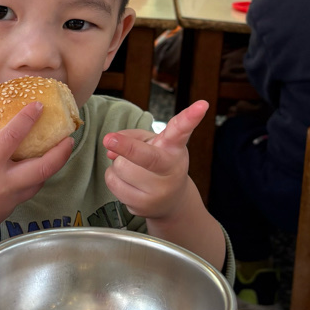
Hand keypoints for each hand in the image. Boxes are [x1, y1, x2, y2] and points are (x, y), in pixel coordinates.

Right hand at [0, 102, 73, 253]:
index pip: (13, 137)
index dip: (28, 119)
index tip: (39, 106)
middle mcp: (2, 185)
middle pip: (43, 168)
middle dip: (61, 152)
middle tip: (69, 137)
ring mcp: (7, 201)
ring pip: (39, 182)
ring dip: (51, 166)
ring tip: (58, 151)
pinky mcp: (6, 212)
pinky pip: (27, 192)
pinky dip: (35, 178)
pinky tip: (34, 167)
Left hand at [103, 101, 207, 219]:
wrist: (172, 201)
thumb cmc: (160, 162)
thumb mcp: (152, 142)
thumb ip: (132, 136)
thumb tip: (110, 150)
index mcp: (175, 147)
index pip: (181, 130)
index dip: (190, 117)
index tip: (201, 104)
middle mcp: (170, 169)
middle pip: (145, 156)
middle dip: (126, 147)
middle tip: (109, 139)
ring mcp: (158, 191)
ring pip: (121, 167)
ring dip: (118, 164)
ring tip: (134, 169)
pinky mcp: (143, 206)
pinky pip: (113, 184)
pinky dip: (113, 178)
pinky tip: (129, 182)